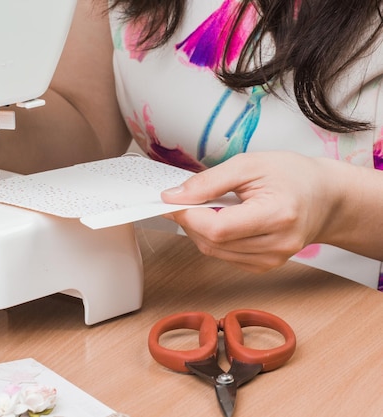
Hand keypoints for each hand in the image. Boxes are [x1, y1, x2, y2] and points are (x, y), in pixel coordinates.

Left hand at [161, 152, 340, 271]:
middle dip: (189, 220)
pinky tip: (221, 220)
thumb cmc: (293, 176)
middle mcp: (278, 244)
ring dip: (199, 229)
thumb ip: (209, 181)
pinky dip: (213, 238)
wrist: (325, 198)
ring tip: (207, 206)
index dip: (188, 216)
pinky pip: (224, 255)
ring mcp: (273, 260)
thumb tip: (174, 196)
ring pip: (214, 251)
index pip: (219, 228)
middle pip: (212, 242)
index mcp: (278, 215)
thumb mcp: (249, 164)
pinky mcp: (265, 266)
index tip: (171, 200)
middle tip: (183, 199)